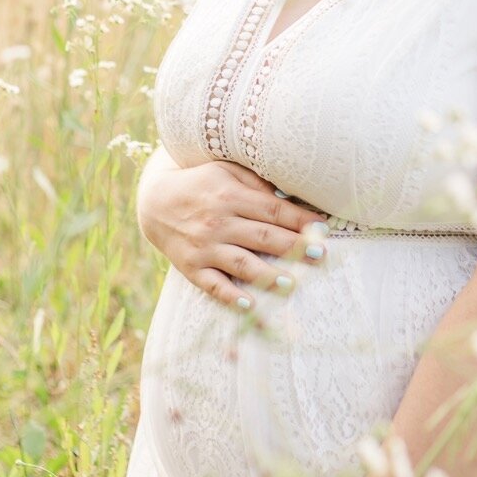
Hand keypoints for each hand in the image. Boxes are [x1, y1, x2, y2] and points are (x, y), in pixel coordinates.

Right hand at [137, 154, 328, 308]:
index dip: (300, 220)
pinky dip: (231, 297)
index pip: (273, 210)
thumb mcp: (225, 170)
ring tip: (292, 283)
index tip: (323, 228)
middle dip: (294, 247)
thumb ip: (255, 181)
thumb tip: (288, 195)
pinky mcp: (191, 268)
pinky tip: (251, 306)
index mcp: (230, 196)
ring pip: (241, 263)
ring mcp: (204, 247)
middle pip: (263, 236)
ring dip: (268, 274)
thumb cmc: (200, 183)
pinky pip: (213, 285)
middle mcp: (218, 222)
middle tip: (320, 256)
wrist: (154, 202)